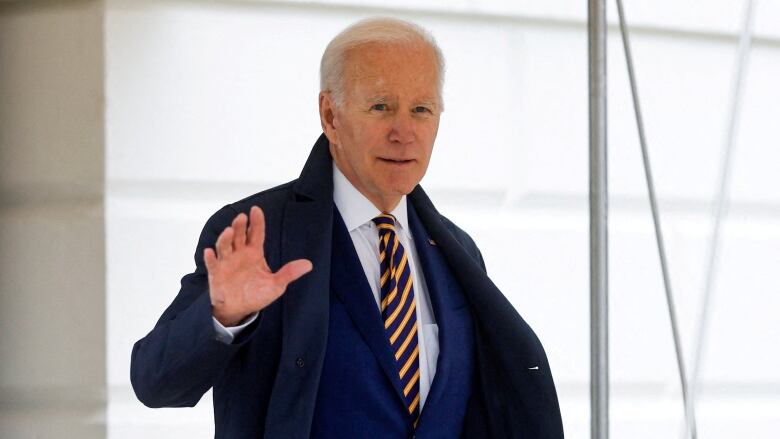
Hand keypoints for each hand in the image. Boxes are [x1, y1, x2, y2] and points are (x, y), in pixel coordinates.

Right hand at [204, 206, 312, 326]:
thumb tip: (308, 264)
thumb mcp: (276, 285)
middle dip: (239, 226)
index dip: (256, 222)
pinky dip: (210, 258)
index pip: (256, 233)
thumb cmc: (256, 294)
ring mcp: (227, 262)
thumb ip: (289, 273)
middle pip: (238, 236)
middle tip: (241, 217)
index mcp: (254, 253)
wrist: (239, 310)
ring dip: (225, 238)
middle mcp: (239, 254)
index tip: (256, 210)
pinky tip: (209, 252)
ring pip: (224, 246)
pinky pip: (212, 264)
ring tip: (228, 231)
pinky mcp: (216, 274)